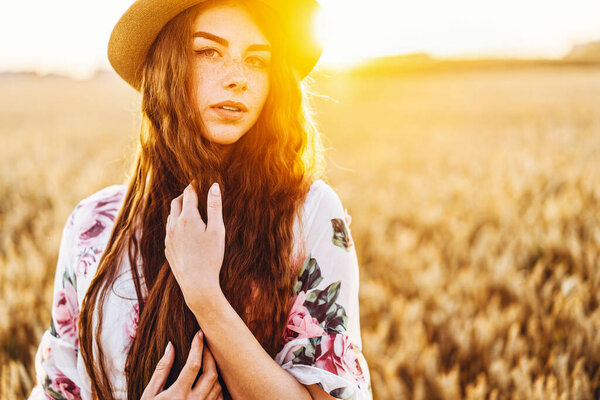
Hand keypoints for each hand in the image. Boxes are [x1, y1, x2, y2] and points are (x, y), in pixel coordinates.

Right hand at [141, 329, 223, 399]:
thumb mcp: (150, 393)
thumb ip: (162, 370)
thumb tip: (171, 345)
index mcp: (177, 395)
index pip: (193, 365)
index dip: (198, 346)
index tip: (199, 333)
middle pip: (211, 374)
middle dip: (211, 356)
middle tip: (206, 344)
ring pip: (217, 387)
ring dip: (214, 371)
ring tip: (207, 360)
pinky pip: (219, 399)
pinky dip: (217, 387)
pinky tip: (209, 379)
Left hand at [165, 182, 224, 310]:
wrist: (197, 284)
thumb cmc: (211, 257)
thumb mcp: (217, 230)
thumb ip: (215, 206)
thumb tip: (214, 186)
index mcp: (187, 217)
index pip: (188, 193)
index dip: (194, 185)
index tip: (199, 181)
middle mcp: (174, 225)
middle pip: (175, 202)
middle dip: (184, 195)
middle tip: (194, 194)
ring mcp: (169, 237)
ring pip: (170, 216)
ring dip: (179, 210)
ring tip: (190, 210)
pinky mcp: (168, 249)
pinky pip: (169, 230)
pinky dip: (176, 224)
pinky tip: (185, 230)